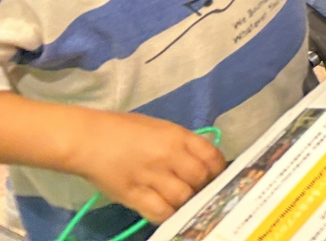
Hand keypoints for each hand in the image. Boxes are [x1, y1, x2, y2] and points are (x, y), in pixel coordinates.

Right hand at [72, 111, 225, 222]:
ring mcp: (151, 177)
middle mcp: (169, 156)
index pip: (212, 156)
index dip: (218, 170)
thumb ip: (183, 144)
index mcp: (178, 136)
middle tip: (197, 191)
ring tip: (181, 201)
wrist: (89, 140)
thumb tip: (202, 161)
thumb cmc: (126, 130)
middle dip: (203, 187)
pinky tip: (167, 211)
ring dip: (186, 202)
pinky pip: (160, 212)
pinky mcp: (134, 195)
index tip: (215, 176)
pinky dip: (168, 215)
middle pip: (200, 179)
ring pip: (183, 198)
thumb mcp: (162, 128)